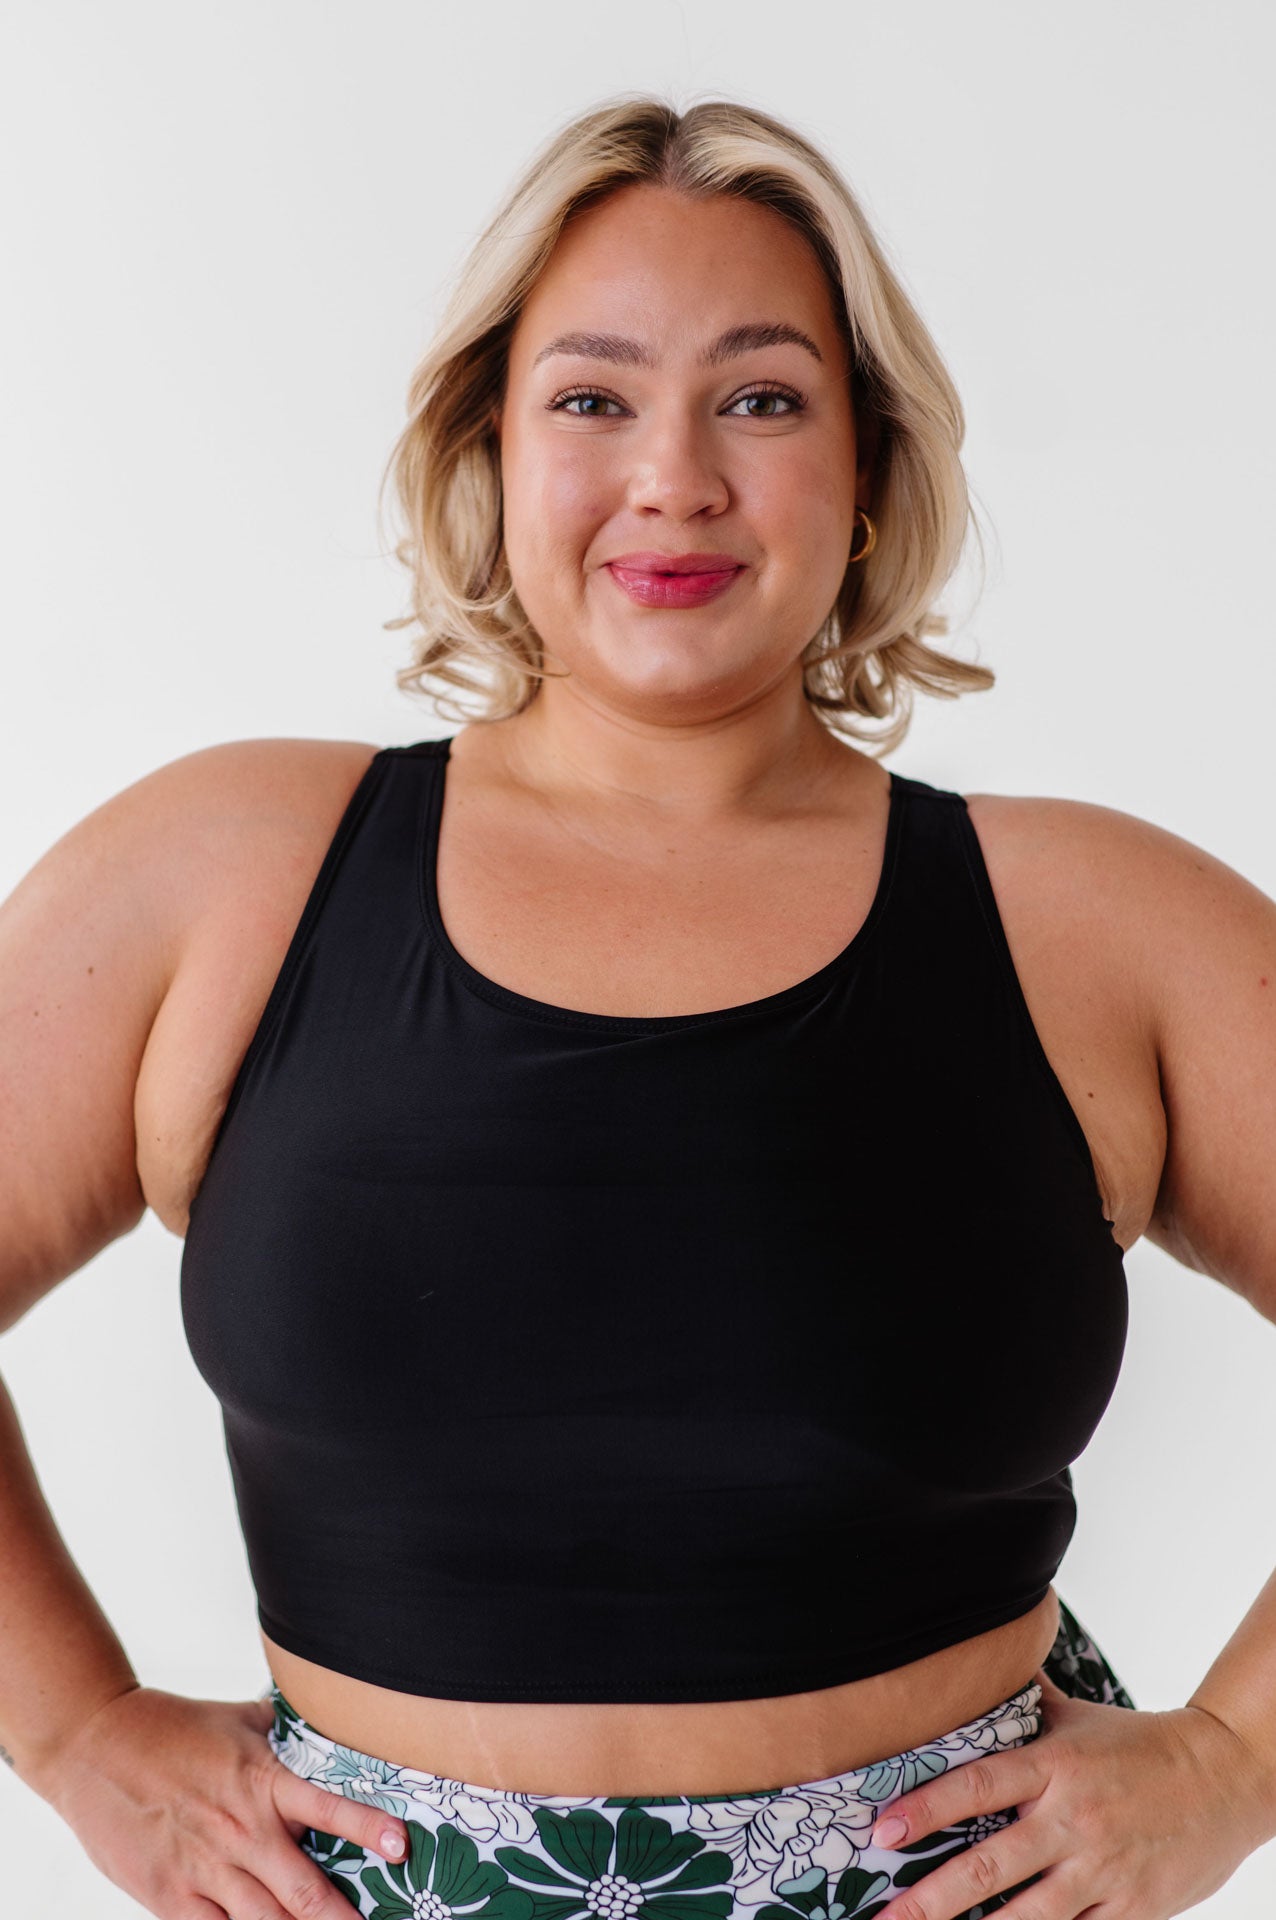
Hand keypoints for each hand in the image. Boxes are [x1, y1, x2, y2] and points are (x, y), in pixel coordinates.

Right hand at [35, 1682, 409, 1918]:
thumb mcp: (238, 1720)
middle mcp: (240, 1830)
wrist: (94, 1747)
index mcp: (263, 1781)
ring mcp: (205, 1869)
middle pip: (304, 1891)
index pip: (326, 1806)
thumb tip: (330, 1719)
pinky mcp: (170, 1898)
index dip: (366, 1826)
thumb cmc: (172, 1730)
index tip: (401, 1846)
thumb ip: (285, 1733)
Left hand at [863, 1667, 1275, 1918]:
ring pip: (1030, 1916)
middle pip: (991, 1865)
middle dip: (933, 1898)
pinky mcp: (1133, 1909)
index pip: (976, 1786)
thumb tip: (976, 1661)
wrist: (1224, 1775)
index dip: (926, 1809)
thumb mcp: (1078, 1716)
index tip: (882, 1831)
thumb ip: (1025, 1701)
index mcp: (1054, 1766)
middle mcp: (1073, 1819)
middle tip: (886, 1917)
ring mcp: (1103, 1869)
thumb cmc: (1139, 1744)